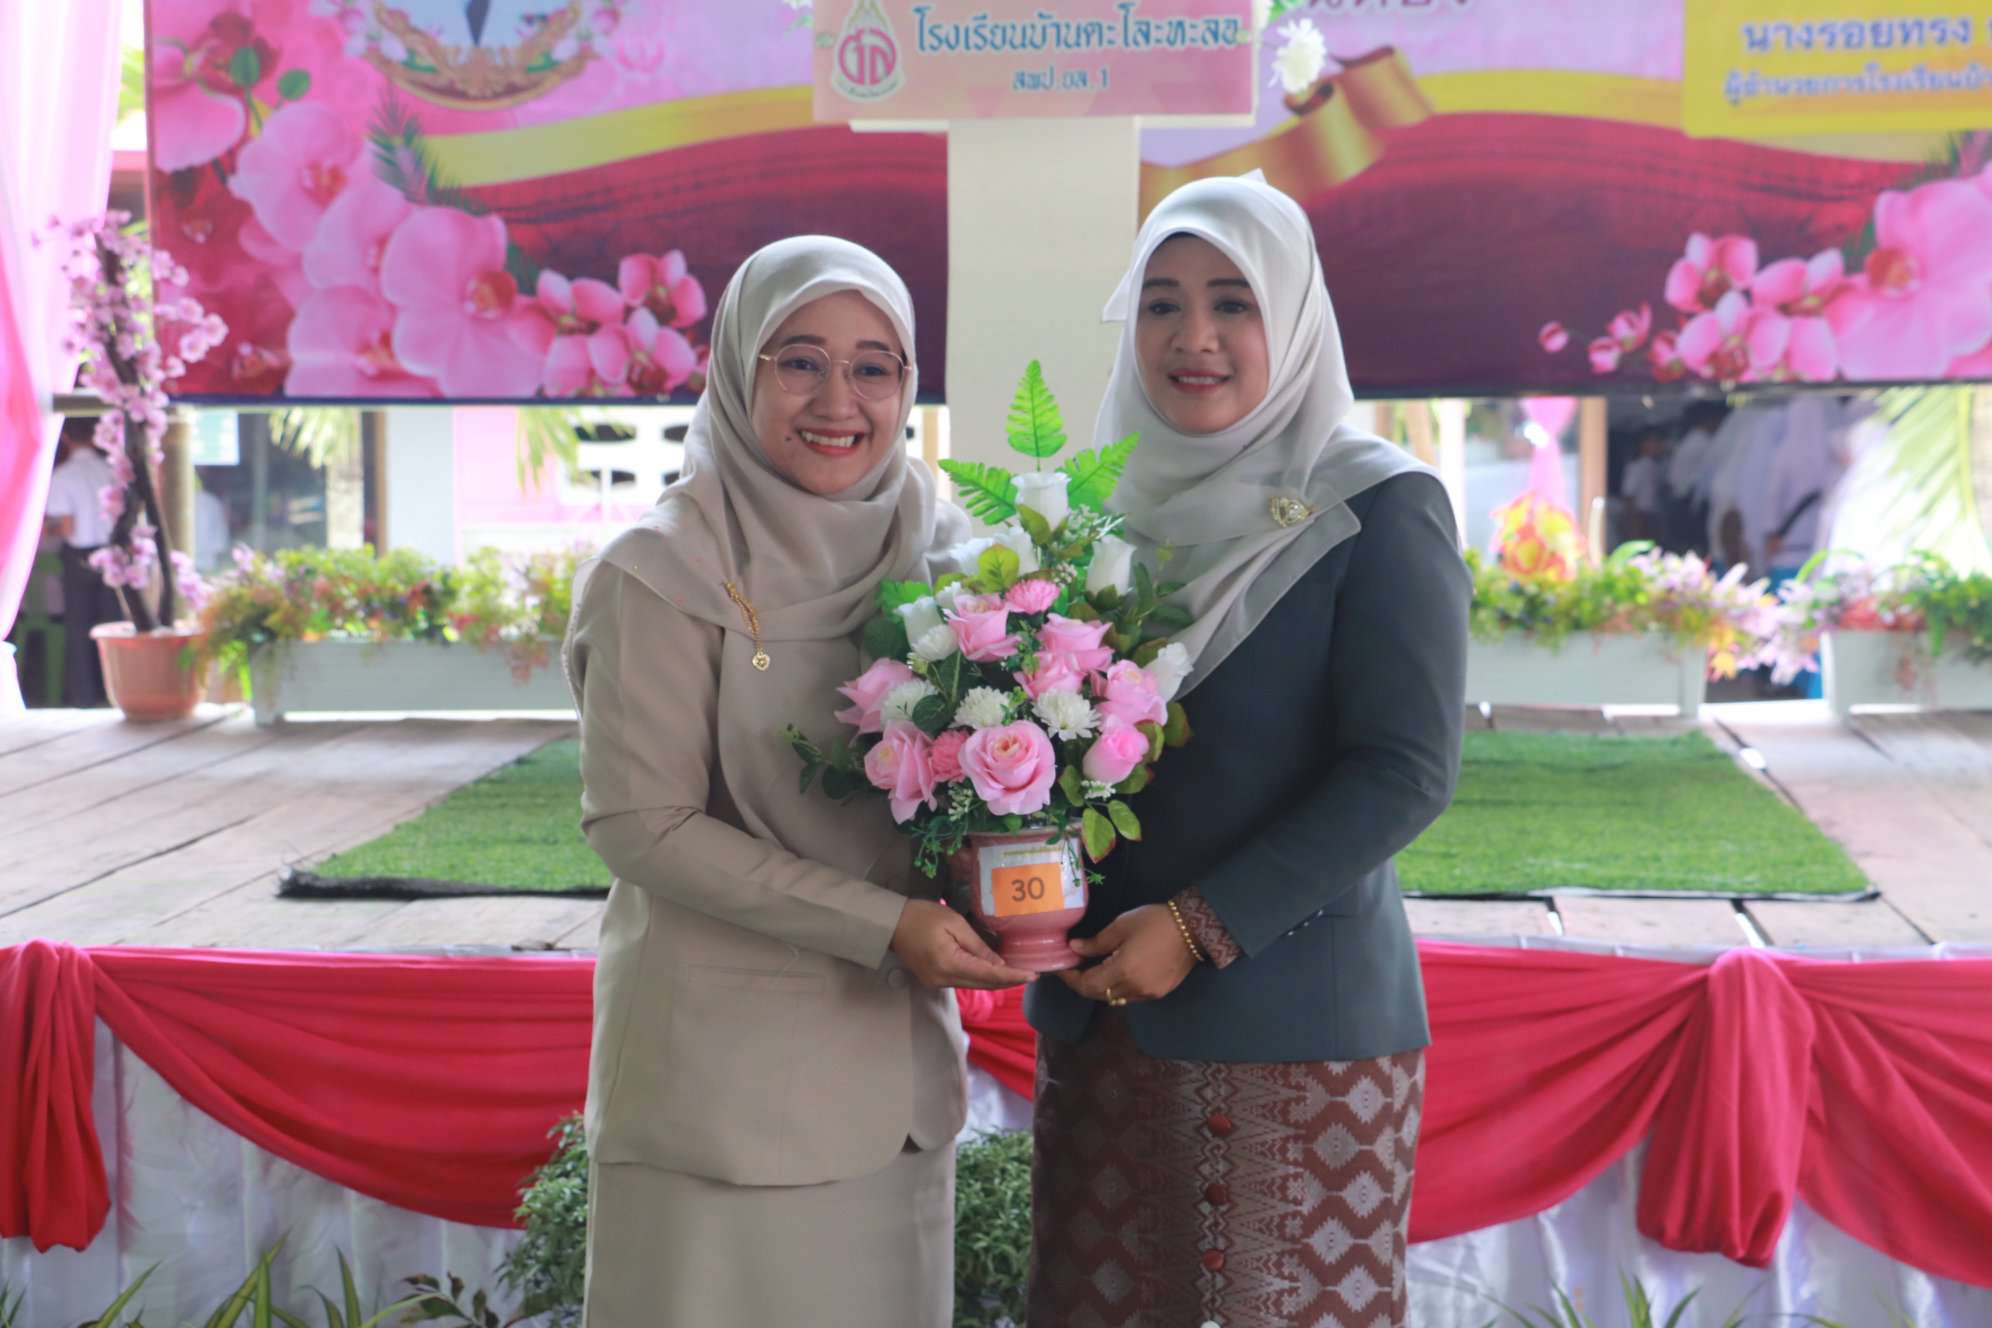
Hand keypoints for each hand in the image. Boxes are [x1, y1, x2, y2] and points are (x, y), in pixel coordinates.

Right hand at [891, 900, 1036, 989]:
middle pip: (983, 985)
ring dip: (995, 980)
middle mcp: (943, 980)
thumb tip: (999, 964)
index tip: (1033, 975)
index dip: (1012, 976)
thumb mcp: (954, 923)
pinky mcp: (934, 981)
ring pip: (974, 986)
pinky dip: (981, 978)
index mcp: (948, 964)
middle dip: (1008, 981)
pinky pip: (964, 982)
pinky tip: (994, 971)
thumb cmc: (923, 916)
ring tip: (1018, 972)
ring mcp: (937, 983)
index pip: (988, 975)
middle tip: (1031, 974)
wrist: (891, 923)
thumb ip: (978, 946)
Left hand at [1057, 904, 1196, 1004]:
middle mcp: (1134, 989)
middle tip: (1073, 967)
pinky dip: (1118, 987)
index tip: (1060, 967)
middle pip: (1098, 994)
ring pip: (1114, 997)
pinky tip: (1116, 971)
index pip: (1086, 985)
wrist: (1193, 928)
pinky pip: (1130, 996)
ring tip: (1093, 968)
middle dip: (1082, 983)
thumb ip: (1096, 942)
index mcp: (1123, 971)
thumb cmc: (1155, 922)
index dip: (1070, 978)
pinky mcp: (1159, 993)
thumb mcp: (1121, 926)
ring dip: (1100, 987)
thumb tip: (1074, 949)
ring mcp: (1148, 994)